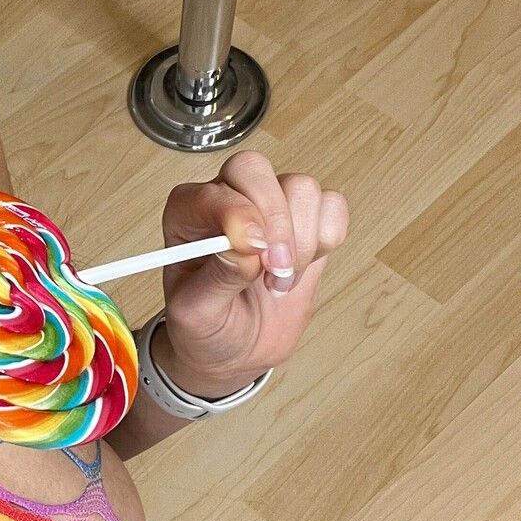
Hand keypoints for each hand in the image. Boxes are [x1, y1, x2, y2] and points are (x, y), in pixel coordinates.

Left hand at [153, 150, 349, 396]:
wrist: (235, 349)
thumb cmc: (207, 326)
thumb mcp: (197, 314)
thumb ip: (218, 277)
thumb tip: (248, 247)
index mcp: (187, 213)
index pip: (216, 189)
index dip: (240, 215)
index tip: (255, 252)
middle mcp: (228, 199)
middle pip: (256, 171)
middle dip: (276, 223)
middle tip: (275, 270)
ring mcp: (270, 207)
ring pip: (301, 189)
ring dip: (301, 243)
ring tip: (278, 281)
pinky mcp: (307, 222)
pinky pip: (332, 207)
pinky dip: (325, 240)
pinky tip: (301, 269)